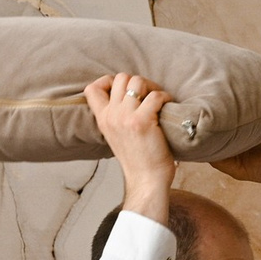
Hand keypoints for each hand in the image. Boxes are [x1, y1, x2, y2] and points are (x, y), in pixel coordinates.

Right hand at [84, 73, 173, 212]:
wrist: (146, 181)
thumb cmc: (138, 159)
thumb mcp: (116, 136)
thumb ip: (116, 117)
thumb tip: (129, 95)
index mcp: (103, 119)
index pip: (92, 89)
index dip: (108, 81)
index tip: (124, 90)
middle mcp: (111, 116)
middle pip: (120, 78)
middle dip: (138, 82)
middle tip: (149, 96)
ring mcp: (126, 117)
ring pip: (137, 81)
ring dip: (152, 87)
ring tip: (159, 101)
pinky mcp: (143, 121)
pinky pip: (156, 96)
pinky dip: (165, 98)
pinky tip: (168, 107)